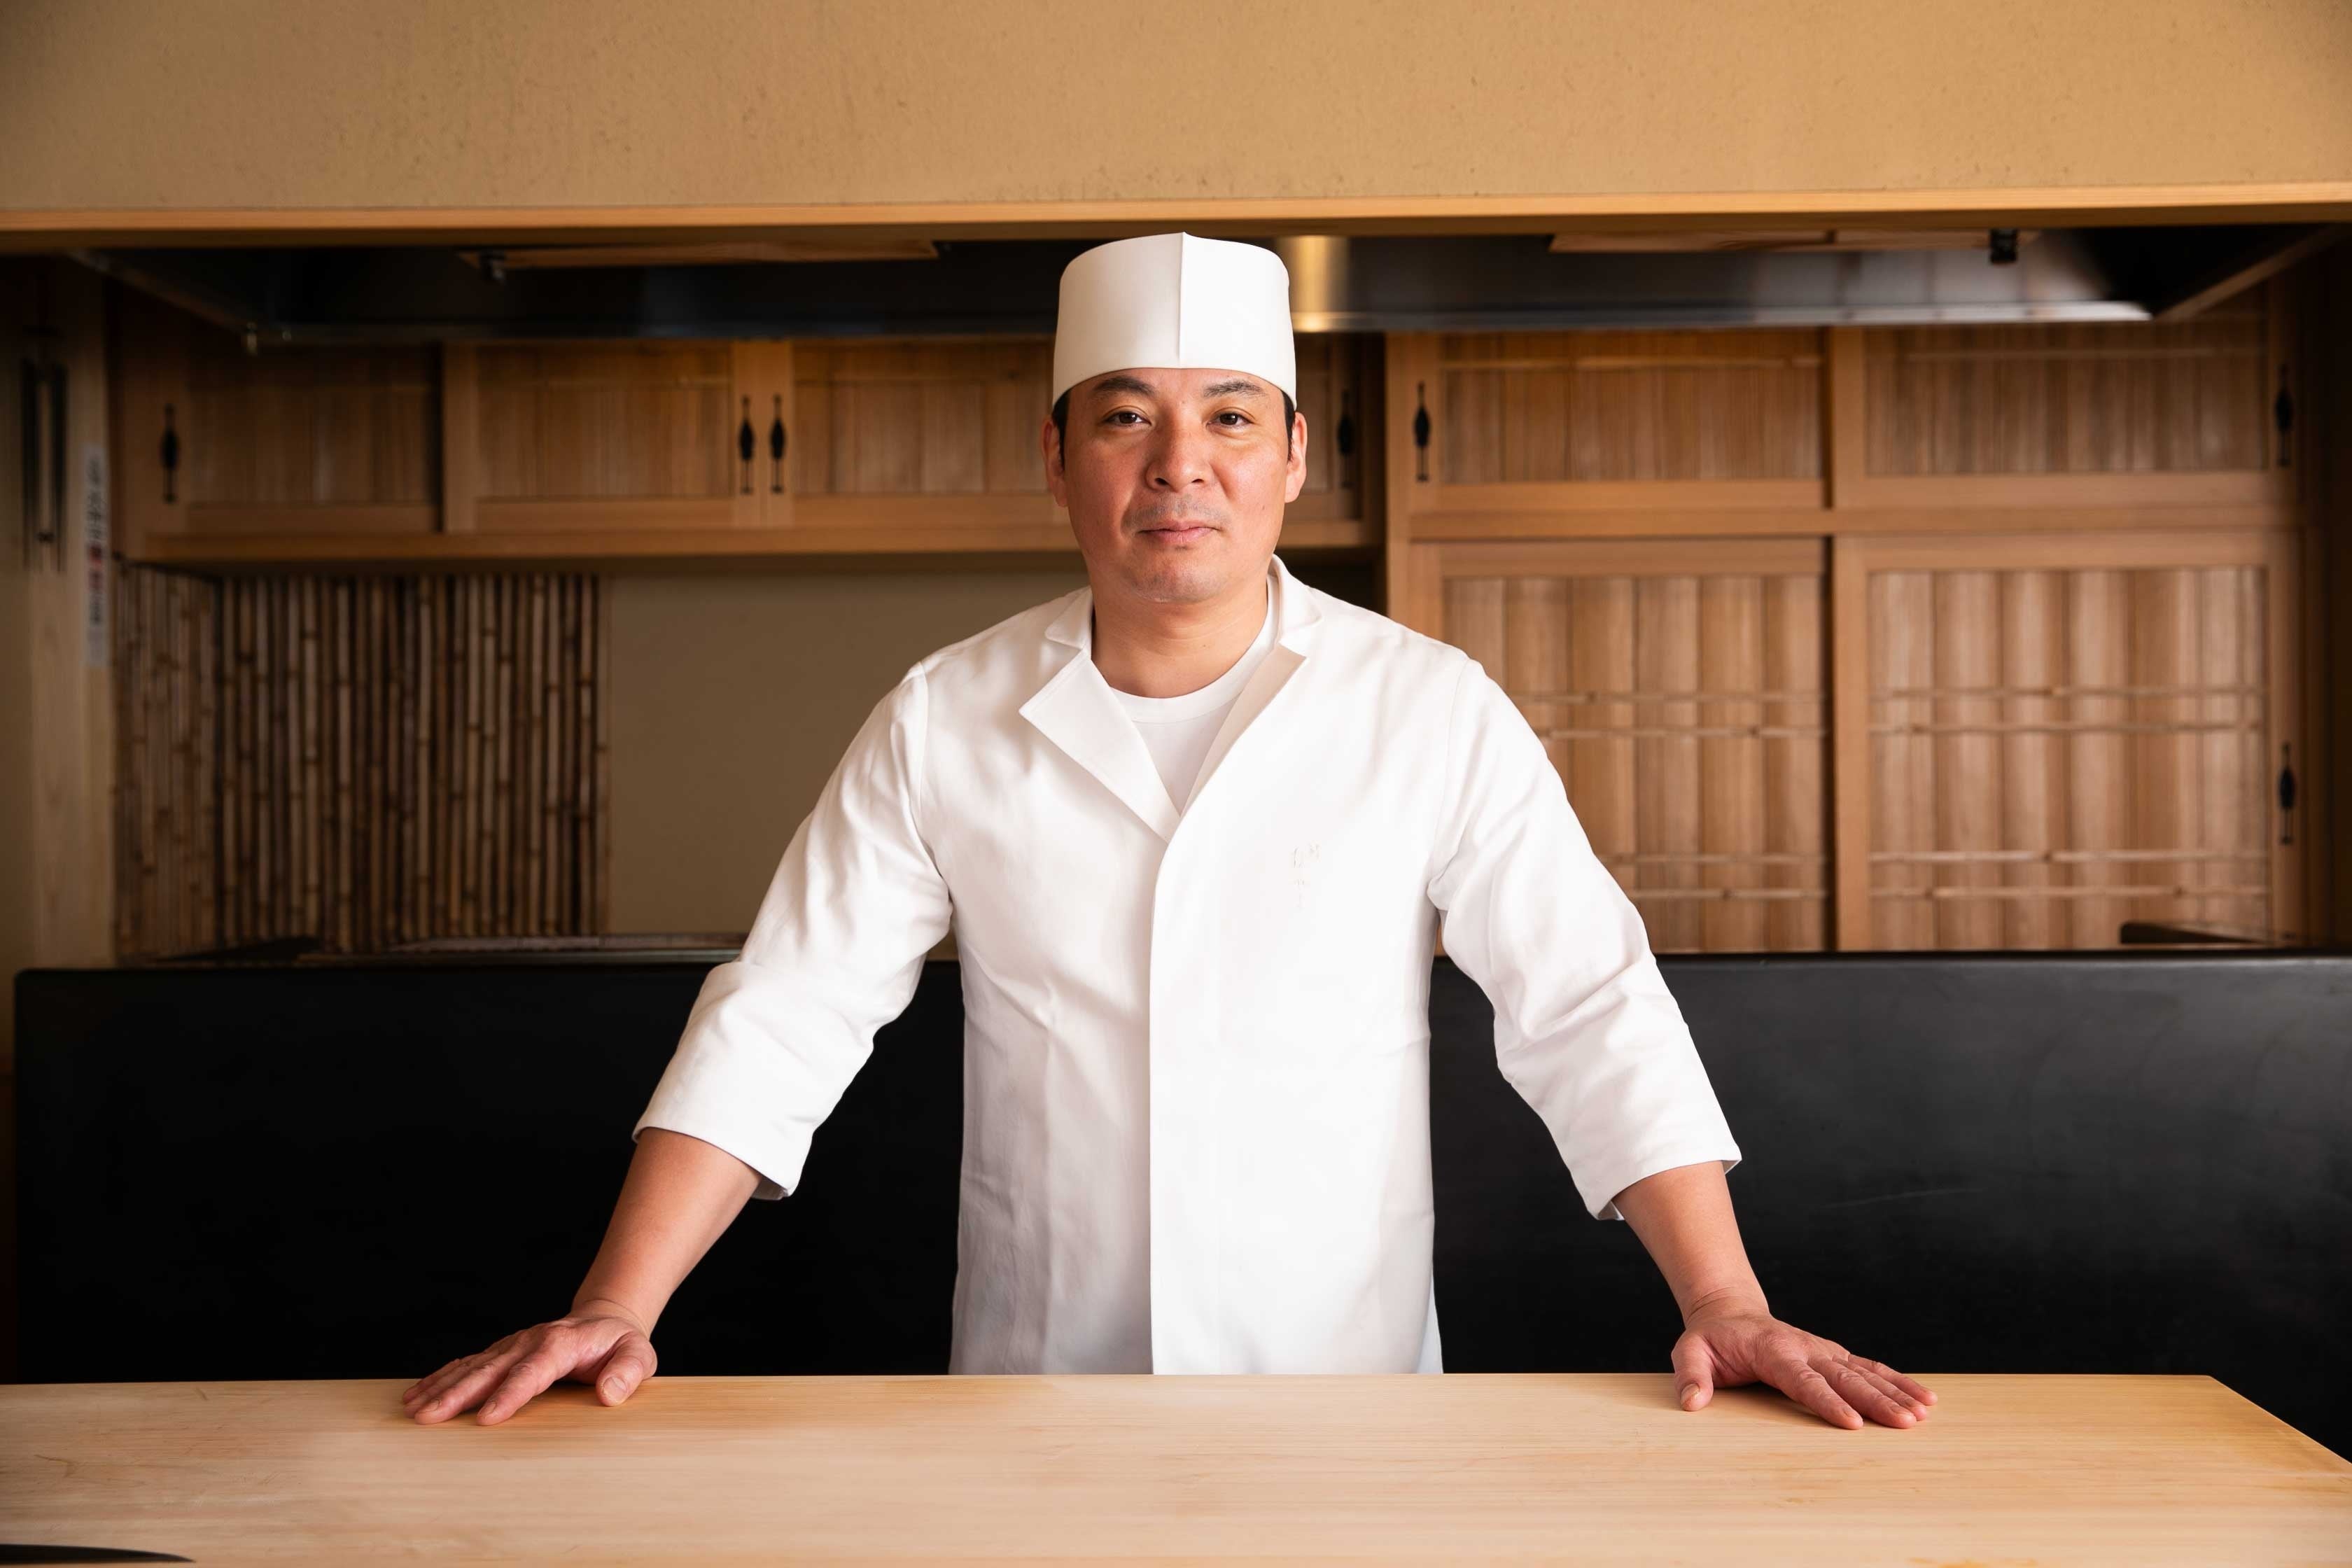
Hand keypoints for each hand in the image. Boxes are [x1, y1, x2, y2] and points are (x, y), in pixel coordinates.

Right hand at [402, 1298, 657, 1425]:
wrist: (605, 1319)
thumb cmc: (621, 1344)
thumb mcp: (639, 1355)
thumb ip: (628, 1372)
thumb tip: (611, 1393)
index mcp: (562, 1344)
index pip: (534, 1371)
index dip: (511, 1394)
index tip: (488, 1418)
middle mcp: (530, 1342)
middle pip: (491, 1369)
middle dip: (459, 1394)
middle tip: (429, 1418)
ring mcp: (512, 1346)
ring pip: (472, 1367)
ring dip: (441, 1388)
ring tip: (413, 1409)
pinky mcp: (502, 1353)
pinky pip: (467, 1365)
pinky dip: (441, 1378)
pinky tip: (417, 1394)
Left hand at [1670, 1296, 1936, 1429]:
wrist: (1730, 1312)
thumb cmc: (1711, 1339)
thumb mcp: (1689, 1351)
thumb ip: (1691, 1375)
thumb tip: (1693, 1403)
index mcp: (1774, 1350)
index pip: (1804, 1380)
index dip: (1828, 1402)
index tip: (1854, 1424)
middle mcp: (1806, 1348)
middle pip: (1844, 1378)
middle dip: (1877, 1401)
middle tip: (1906, 1422)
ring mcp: (1824, 1351)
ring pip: (1865, 1372)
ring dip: (1895, 1392)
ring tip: (1924, 1412)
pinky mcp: (1835, 1356)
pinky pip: (1870, 1369)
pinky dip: (1897, 1382)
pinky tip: (1924, 1398)